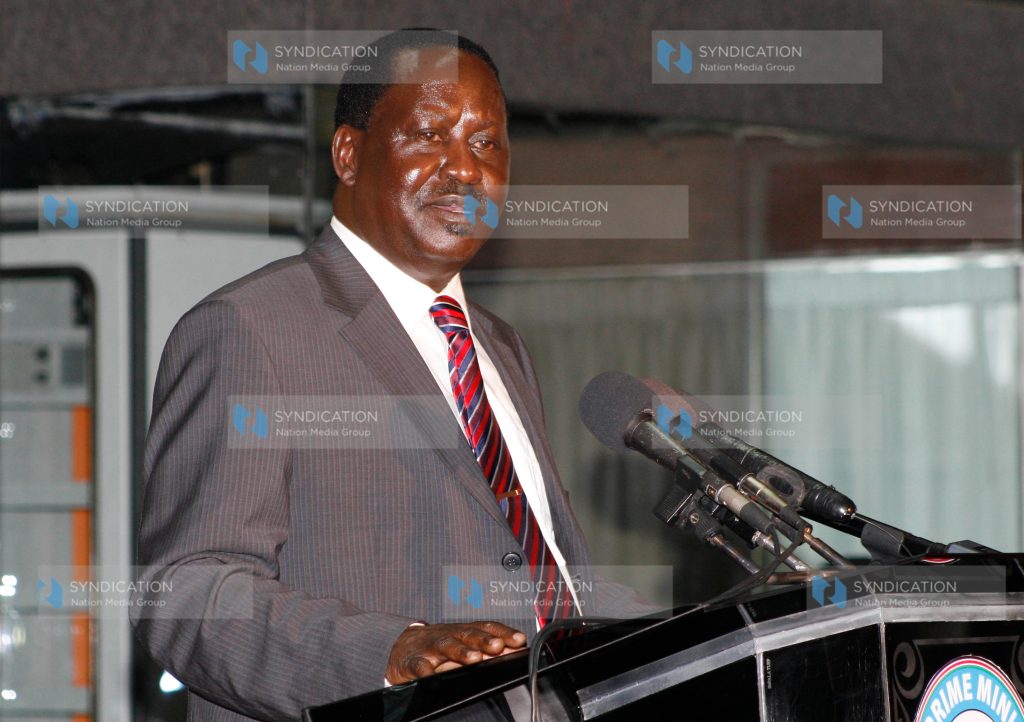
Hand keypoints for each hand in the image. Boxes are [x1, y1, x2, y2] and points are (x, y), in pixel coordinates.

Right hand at [385, 621, 526, 683]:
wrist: (399, 646)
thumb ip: (486, 649)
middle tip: (498, 646)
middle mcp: (449, 636)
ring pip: (446, 646)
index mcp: (463, 632)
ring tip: (474, 659)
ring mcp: (430, 648)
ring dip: (460, 651)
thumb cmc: (437, 647)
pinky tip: (432, 676)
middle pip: (468, 635)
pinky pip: (419, 665)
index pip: (486, 628)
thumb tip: (515, 651)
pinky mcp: (413, 662)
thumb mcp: (461, 645)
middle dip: (484, 640)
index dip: (503, 632)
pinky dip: (426, 671)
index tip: (519, 640)